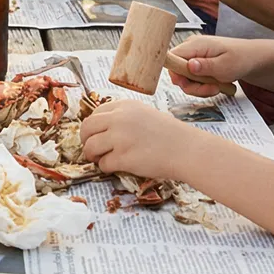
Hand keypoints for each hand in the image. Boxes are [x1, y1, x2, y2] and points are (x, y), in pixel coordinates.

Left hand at [78, 98, 198, 180]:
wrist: (187, 149)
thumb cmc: (170, 134)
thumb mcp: (145, 114)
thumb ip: (124, 117)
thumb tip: (102, 129)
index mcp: (125, 106)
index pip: (95, 113)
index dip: (92, 127)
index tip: (94, 135)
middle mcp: (119, 119)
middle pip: (87, 128)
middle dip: (86, 140)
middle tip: (91, 149)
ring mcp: (120, 138)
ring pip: (90, 146)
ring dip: (93, 155)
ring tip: (101, 159)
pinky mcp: (123, 157)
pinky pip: (103, 164)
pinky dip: (106, 167)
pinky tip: (116, 167)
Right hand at [163, 37, 250, 98]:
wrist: (253, 59)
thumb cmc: (242, 58)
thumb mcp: (225, 66)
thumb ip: (206, 66)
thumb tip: (188, 65)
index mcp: (196, 44)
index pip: (172, 57)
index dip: (175, 73)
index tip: (187, 84)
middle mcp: (191, 48)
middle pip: (177, 71)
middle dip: (191, 85)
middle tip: (210, 89)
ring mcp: (194, 56)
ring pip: (185, 78)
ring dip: (199, 88)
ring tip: (216, 87)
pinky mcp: (198, 64)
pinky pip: (192, 79)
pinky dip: (202, 86)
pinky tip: (215, 85)